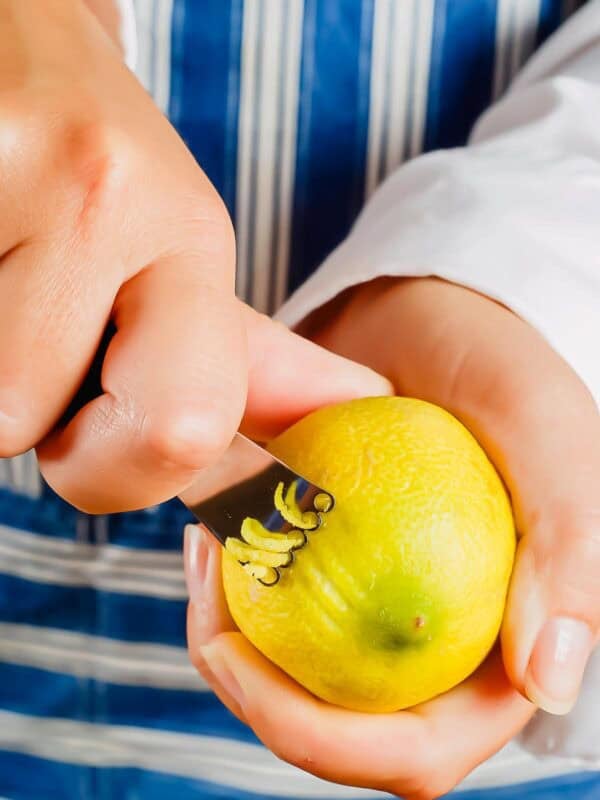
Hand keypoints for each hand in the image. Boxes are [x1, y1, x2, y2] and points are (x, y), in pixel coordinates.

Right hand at [0, 0, 388, 511]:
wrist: (17, 37)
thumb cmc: (96, 165)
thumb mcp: (181, 253)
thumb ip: (253, 357)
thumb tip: (362, 402)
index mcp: (188, 237)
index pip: (180, 428)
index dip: (118, 471)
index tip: (93, 434)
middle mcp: (106, 198)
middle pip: (24, 422)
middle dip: (24, 416)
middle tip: (35, 337)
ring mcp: (9, 166)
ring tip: (9, 280)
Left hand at [184, 277, 598, 797]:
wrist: (423, 324)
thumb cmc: (493, 366)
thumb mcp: (545, 430)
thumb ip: (572, 546)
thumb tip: (548, 683)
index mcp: (498, 649)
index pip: (421, 748)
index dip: (330, 744)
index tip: (245, 666)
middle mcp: (436, 647)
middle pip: (338, 731)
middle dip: (258, 700)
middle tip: (208, 624)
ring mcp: (377, 613)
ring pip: (293, 681)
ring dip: (230, 642)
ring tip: (204, 554)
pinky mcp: (331, 574)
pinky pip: (271, 611)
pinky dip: (231, 589)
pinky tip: (210, 534)